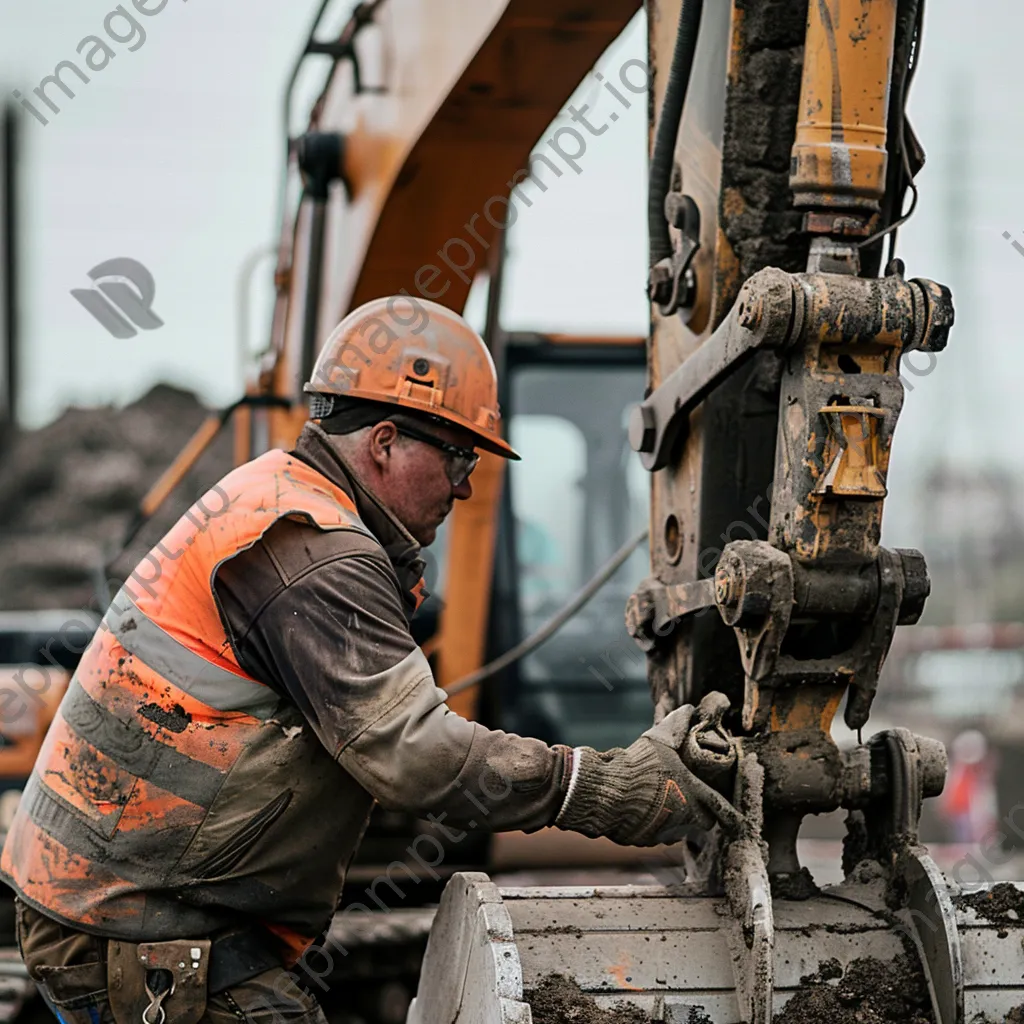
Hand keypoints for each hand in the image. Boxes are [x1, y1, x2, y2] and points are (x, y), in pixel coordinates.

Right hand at [554, 697, 744, 846]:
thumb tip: (689, 710)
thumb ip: (676, 725)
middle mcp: (684, 815)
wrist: (606, 793)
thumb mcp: (658, 739)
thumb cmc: (637, 765)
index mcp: (692, 792)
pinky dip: (653, 824)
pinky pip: (656, 833)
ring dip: (674, 817)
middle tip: (689, 800)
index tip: (743, 824)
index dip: (735, 817)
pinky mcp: (647, 840)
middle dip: (701, 814)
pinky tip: (640, 809)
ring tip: (658, 801)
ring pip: (678, 827)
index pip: (721, 808)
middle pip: (703, 821)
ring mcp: (666, 831)